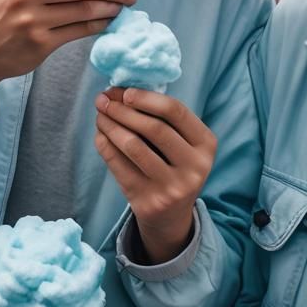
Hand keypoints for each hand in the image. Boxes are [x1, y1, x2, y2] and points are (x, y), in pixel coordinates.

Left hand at [94, 87, 216, 263]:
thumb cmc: (173, 166)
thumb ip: (164, 119)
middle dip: (124, 110)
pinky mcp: (148, 200)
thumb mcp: (183, 144)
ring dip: (111, 125)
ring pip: (133, 146)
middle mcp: (195, 166)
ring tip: (100, 114)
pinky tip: (100, 134)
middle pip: (153, 128)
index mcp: (206, 144)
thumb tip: (121, 91)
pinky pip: (119, 166)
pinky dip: (106, 145)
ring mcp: (172, 187)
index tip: (125, 92)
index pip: (175, 111)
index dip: (147, 98)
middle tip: (103, 100)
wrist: (171, 216)